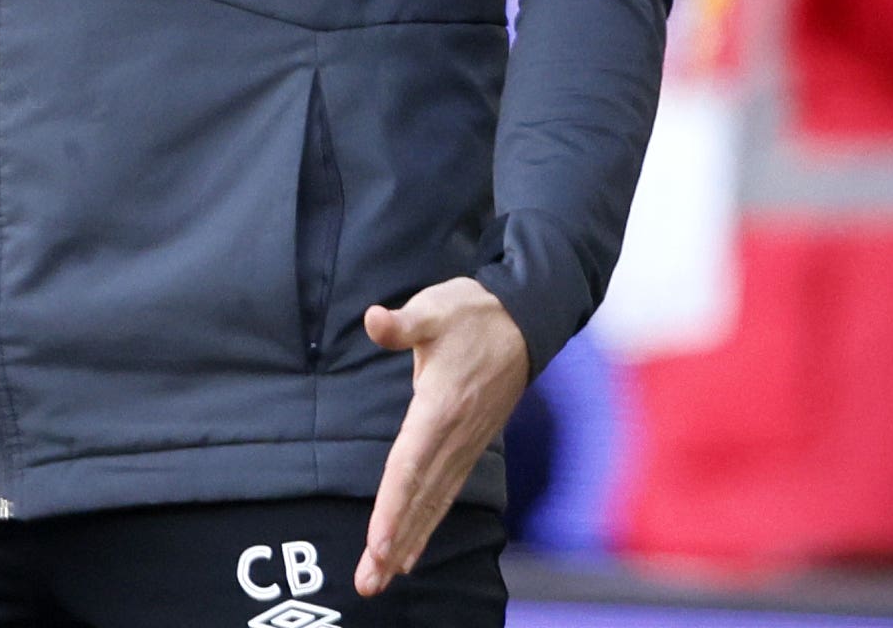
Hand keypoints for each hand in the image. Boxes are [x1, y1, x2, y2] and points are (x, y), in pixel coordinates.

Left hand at [357, 278, 530, 595]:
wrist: (524, 320)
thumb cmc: (473, 313)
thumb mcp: (434, 308)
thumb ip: (403, 323)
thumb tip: (374, 319)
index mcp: (439, 407)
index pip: (409, 466)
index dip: (393, 507)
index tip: (378, 543)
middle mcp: (453, 437)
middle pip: (418, 499)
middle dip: (394, 543)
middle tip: (368, 583)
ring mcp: (464, 446)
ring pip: (432, 504)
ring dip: (407, 543)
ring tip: (380, 579)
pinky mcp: (468, 447)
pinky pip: (444, 496)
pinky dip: (425, 526)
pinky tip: (409, 552)